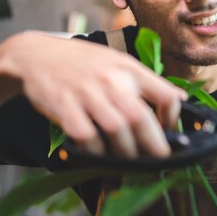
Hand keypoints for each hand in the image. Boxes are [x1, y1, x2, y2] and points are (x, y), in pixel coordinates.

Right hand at [0, 31, 185, 157]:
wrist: (37, 55)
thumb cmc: (84, 63)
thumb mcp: (120, 63)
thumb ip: (147, 81)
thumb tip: (179, 99)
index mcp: (130, 69)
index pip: (165, 95)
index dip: (173, 118)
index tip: (171, 131)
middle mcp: (111, 80)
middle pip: (141, 118)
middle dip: (153, 145)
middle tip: (157, 158)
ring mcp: (87, 94)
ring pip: (116, 130)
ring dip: (126, 152)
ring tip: (130, 160)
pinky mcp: (64, 107)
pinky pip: (87, 137)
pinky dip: (96, 151)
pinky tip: (100, 154)